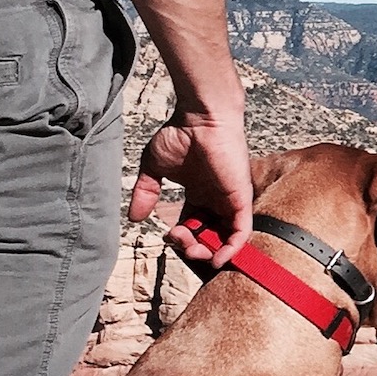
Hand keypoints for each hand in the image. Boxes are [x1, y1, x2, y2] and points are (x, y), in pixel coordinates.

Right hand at [130, 108, 253, 264]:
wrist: (201, 117)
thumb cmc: (180, 134)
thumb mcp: (154, 168)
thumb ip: (145, 193)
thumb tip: (134, 218)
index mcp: (199, 194)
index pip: (194, 226)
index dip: (182, 238)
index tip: (168, 236)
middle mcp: (216, 199)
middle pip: (209, 236)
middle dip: (194, 248)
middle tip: (179, 243)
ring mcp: (229, 200)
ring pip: (226, 238)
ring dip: (210, 252)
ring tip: (193, 250)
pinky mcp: (240, 198)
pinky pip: (242, 231)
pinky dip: (232, 249)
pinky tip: (216, 258)